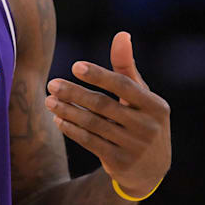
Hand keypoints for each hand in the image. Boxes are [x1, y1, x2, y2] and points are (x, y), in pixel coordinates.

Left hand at [44, 32, 170, 197]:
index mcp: (156, 106)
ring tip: (49, 101)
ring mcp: (135, 147)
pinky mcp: (121, 164)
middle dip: (75, 93)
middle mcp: (148, 127)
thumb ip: (127, 67)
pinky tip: (58, 119)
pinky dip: (72, 130)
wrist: (150, 169)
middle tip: (51, 84)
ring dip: (68, 111)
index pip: (123, 86)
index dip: (99, 76)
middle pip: (104, 106)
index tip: (75, 66)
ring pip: (94, 125)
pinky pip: (90, 143)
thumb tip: (122, 34)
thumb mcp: (141, 96)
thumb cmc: (142, 120)